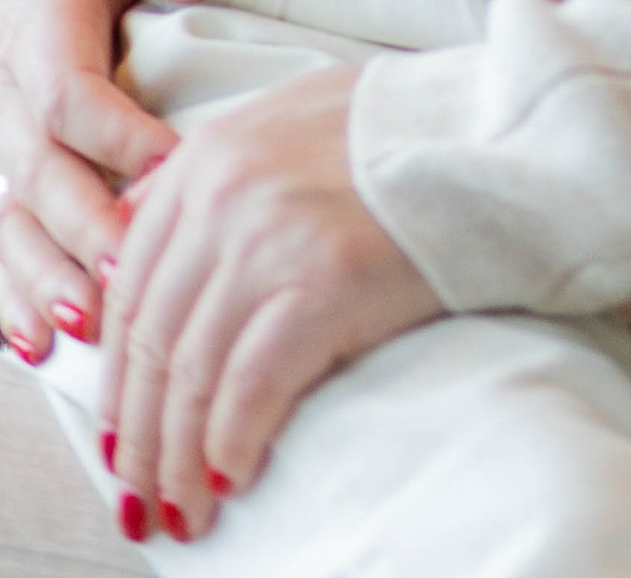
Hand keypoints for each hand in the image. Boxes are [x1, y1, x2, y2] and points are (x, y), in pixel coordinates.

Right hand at [0, 0, 230, 358]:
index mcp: (40, 28)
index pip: (72, 95)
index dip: (119, 136)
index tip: (176, 168)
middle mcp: (7, 98)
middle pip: (45, 176)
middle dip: (88, 232)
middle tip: (139, 279)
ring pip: (15, 224)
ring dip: (48, 280)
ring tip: (91, 328)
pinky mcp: (1, 179)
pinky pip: (0, 243)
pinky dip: (16, 297)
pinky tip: (44, 345)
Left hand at [98, 65, 435, 544]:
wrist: (509, 132)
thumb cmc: (414, 131)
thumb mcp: (294, 118)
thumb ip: (220, 172)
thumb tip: (141, 250)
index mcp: (211, 155)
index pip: (131, 287)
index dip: (121, 374)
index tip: (122, 431)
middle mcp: (226, 192)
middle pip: (153, 339)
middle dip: (139, 435)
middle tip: (141, 497)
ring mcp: (271, 236)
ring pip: (192, 375)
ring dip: (177, 460)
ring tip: (181, 512)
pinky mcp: (324, 283)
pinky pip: (249, 389)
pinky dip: (230, 444)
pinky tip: (231, 477)